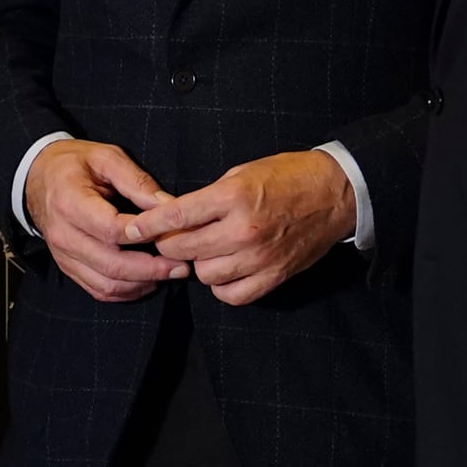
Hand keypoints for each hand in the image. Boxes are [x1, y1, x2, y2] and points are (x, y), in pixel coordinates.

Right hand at [26, 140, 190, 303]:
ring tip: (169, 274)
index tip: (173, 234)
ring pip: (106, 284)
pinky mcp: (68, 267)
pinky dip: (126, 292)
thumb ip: (136, 181)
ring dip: (141, 284)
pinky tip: (148, 281)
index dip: (144, 235)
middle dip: (151, 269)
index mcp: (70, 202)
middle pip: (111, 264)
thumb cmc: (74, 164)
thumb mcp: (106, 157)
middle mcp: (64, 234)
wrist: (37, 177)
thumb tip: (168, 205)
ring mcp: (64, 255)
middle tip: (182, 266)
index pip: (111, 229)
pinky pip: (98, 290)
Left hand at [121, 151, 354, 306]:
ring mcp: (259, 257)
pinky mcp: (274, 276)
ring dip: (199, 264)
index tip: (130, 230)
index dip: (148, 225)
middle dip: (170, 244)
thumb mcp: (242, 172)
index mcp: (233, 196)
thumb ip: (208, 198)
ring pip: (205, 275)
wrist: (335, 193)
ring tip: (207, 250)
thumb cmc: (287, 176)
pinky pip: (232, 295)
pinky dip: (223, 286)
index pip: (177, 215)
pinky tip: (226, 270)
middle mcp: (243, 230)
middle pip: (184, 249)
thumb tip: (175, 216)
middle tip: (172, 237)